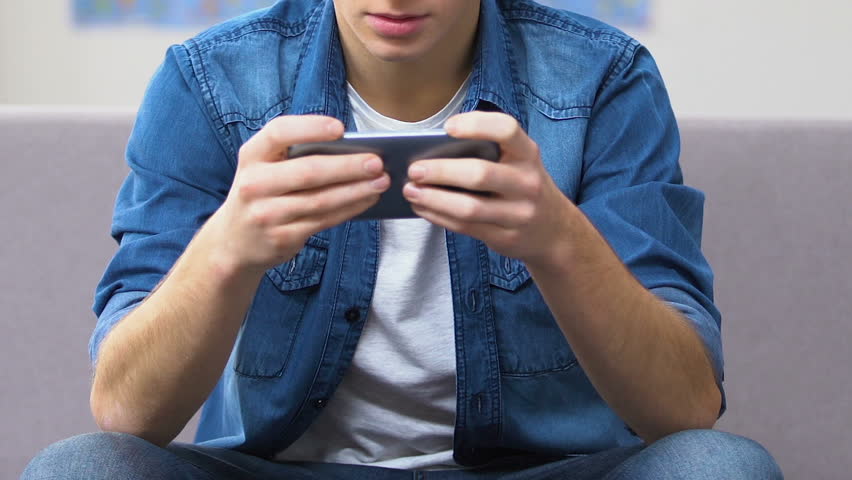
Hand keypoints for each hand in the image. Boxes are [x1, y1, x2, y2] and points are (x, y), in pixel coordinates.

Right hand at [206, 115, 390, 274]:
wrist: (234, 242)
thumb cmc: (261, 194)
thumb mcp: (263, 168)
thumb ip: (293, 156)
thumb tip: (350, 149)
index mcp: (251, 156)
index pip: (278, 133)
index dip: (310, 127)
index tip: (340, 128)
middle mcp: (254, 184)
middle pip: (308, 171)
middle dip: (348, 166)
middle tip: (377, 162)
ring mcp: (267, 213)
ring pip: (321, 200)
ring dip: (356, 190)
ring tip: (381, 181)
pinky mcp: (282, 237)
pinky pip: (323, 220)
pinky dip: (349, 209)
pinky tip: (366, 199)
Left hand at [402, 111, 575, 266]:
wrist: (555, 230)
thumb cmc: (523, 185)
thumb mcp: (520, 163)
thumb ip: (490, 153)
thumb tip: (432, 150)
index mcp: (528, 154)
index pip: (506, 129)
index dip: (476, 124)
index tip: (448, 127)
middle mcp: (527, 182)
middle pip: (480, 174)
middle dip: (441, 171)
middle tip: (414, 169)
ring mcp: (519, 213)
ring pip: (469, 207)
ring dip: (433, 199)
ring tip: (411, 191)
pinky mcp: (506, 237)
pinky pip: (466, 227)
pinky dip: (439, 216)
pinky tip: (423, 208)